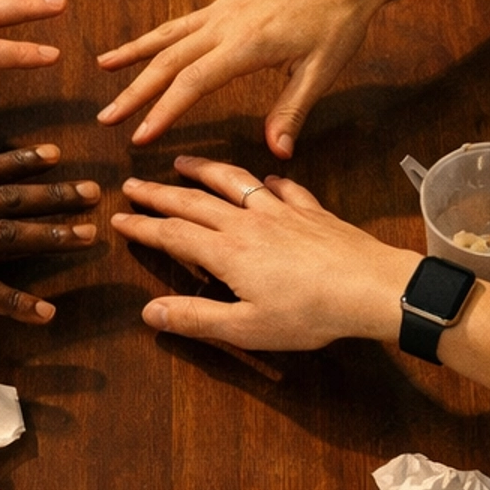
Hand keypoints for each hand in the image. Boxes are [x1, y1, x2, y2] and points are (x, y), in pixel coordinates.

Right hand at [97, 0, 392, 154]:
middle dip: (134, 91)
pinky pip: (181, 23)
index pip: (192, 83)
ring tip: (102, 69)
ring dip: (133, 55)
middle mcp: (226, 24)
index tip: (139, 137)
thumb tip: (276, 153)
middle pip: (168, 61)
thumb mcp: (322, 71)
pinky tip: (144, 48)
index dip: (163, 112)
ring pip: (167, 36)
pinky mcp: (227, 2)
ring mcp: (223, 10)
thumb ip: (292, 111)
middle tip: (106, 118)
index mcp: (247, 44)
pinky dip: (156, 37)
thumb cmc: (339, 22)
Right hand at [112, 157, 409, 347]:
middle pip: (193, 201)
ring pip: (234, 182)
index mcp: (227, 252)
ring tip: (183, 162)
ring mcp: (282, 212)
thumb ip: (195, 319)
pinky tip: (270, 180)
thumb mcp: (246, 327)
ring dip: (205, 171)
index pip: (172, 234)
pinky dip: (272, 181)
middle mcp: (248, 223)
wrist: (371, 287)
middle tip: (133, 184)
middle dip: (159, 192)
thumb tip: (149, 312)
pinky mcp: (313, 212)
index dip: (142, 226)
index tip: (118, 219)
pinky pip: (287, 189)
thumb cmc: (309, 314)